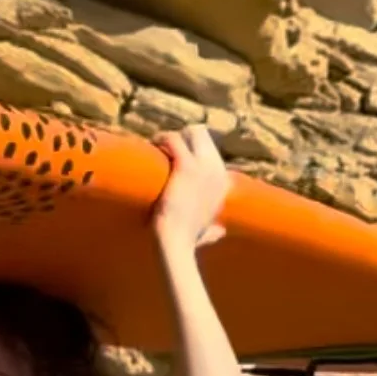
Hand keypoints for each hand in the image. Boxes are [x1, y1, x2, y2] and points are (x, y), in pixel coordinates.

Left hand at [151, 126, 230, 250]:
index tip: (173, 156)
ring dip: (172, 136)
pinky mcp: (186, 167)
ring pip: (192, 132)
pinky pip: (175, 139)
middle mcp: (218, 170)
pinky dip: (163, 139)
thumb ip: (215, 231)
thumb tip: (220, 232)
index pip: (211, 152)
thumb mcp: (208, 233)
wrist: (177, 243)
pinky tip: (153, 146)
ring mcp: (205, 167)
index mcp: (223, 183)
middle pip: (203, 135)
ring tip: (156, 145)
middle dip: (182, 137)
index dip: (191, 150)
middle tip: (162, 147)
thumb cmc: (188, 241)